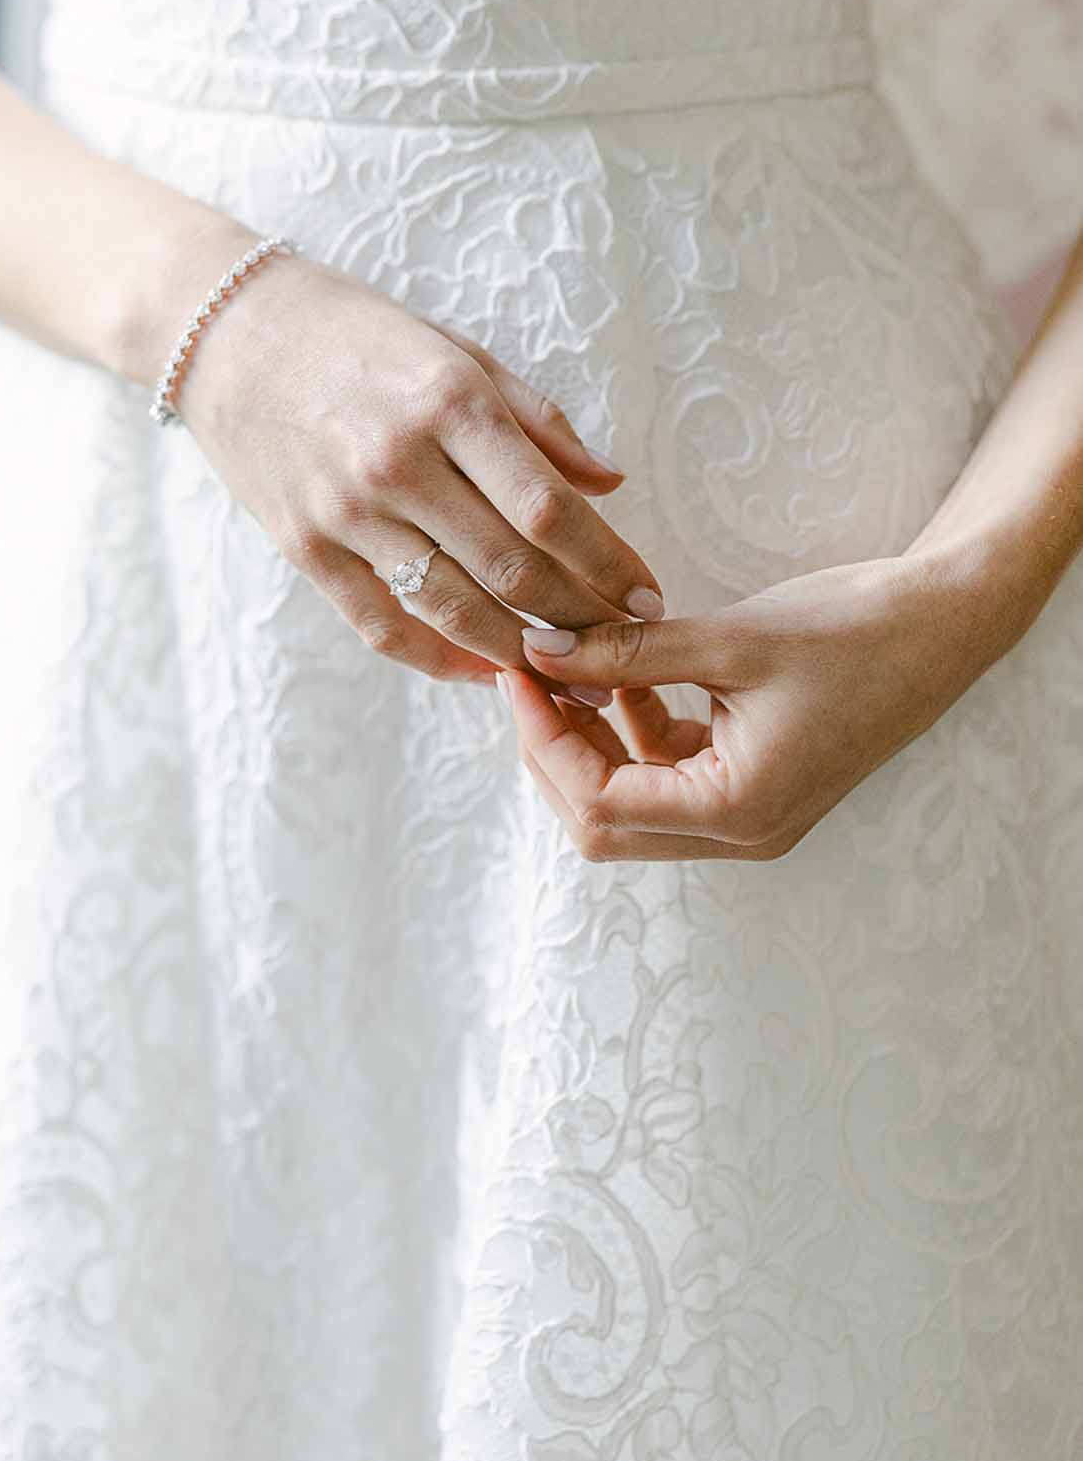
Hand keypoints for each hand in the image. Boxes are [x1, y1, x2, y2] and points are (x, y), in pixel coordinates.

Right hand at [169, 246, 665, 688]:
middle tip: (625, 646)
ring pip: (455, 609)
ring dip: (522, 652)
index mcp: (447, 401)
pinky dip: (440, 659)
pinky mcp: (305, 548)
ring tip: (571, 673)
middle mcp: (397, 461)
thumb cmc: (355, 333)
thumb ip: (536, 419)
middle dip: (582, 617)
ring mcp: (346, 512)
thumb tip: (609, 483)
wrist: (225, 333)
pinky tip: (483, 670)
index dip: (608, 563)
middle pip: (511, 568)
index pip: (548, 507)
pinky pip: (384, 625)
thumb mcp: (455, 349)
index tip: (649, 595)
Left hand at [496, 550, 1008, 859]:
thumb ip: (626, 653)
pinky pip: (668, 780)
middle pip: (603, 822)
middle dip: (553, 751)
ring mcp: (750, 818)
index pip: (599, 802)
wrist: (942, 627)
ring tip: (563, 669)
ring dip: (588, 744)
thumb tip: (538, 650)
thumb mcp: (730, 639)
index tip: (517, 672)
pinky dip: (633, 736)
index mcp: (738, 810)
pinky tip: (623, 677)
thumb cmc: (851, 629)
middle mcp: (742, 833)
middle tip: (527, 675)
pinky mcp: (754, 788)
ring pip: (630, 806)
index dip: (542, 738)